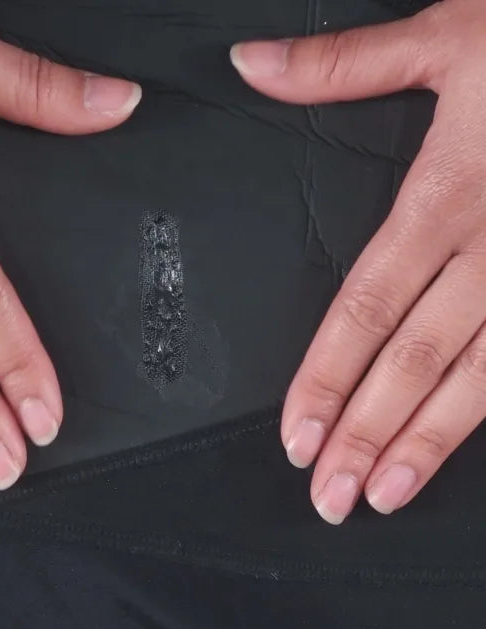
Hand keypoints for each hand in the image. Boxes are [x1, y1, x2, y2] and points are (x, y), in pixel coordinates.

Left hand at [231, 0, 485, 522]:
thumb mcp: (447, 36)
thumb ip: (343, 66)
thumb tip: (251, 66)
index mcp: (448, 195)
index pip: (365, 307)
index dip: (325, 376)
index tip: (295, 434)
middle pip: (412, 361)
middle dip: (364, 433)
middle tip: (326, 494)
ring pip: (477, 379)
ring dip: (425, 445)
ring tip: (380, 497)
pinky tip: (456, 451)